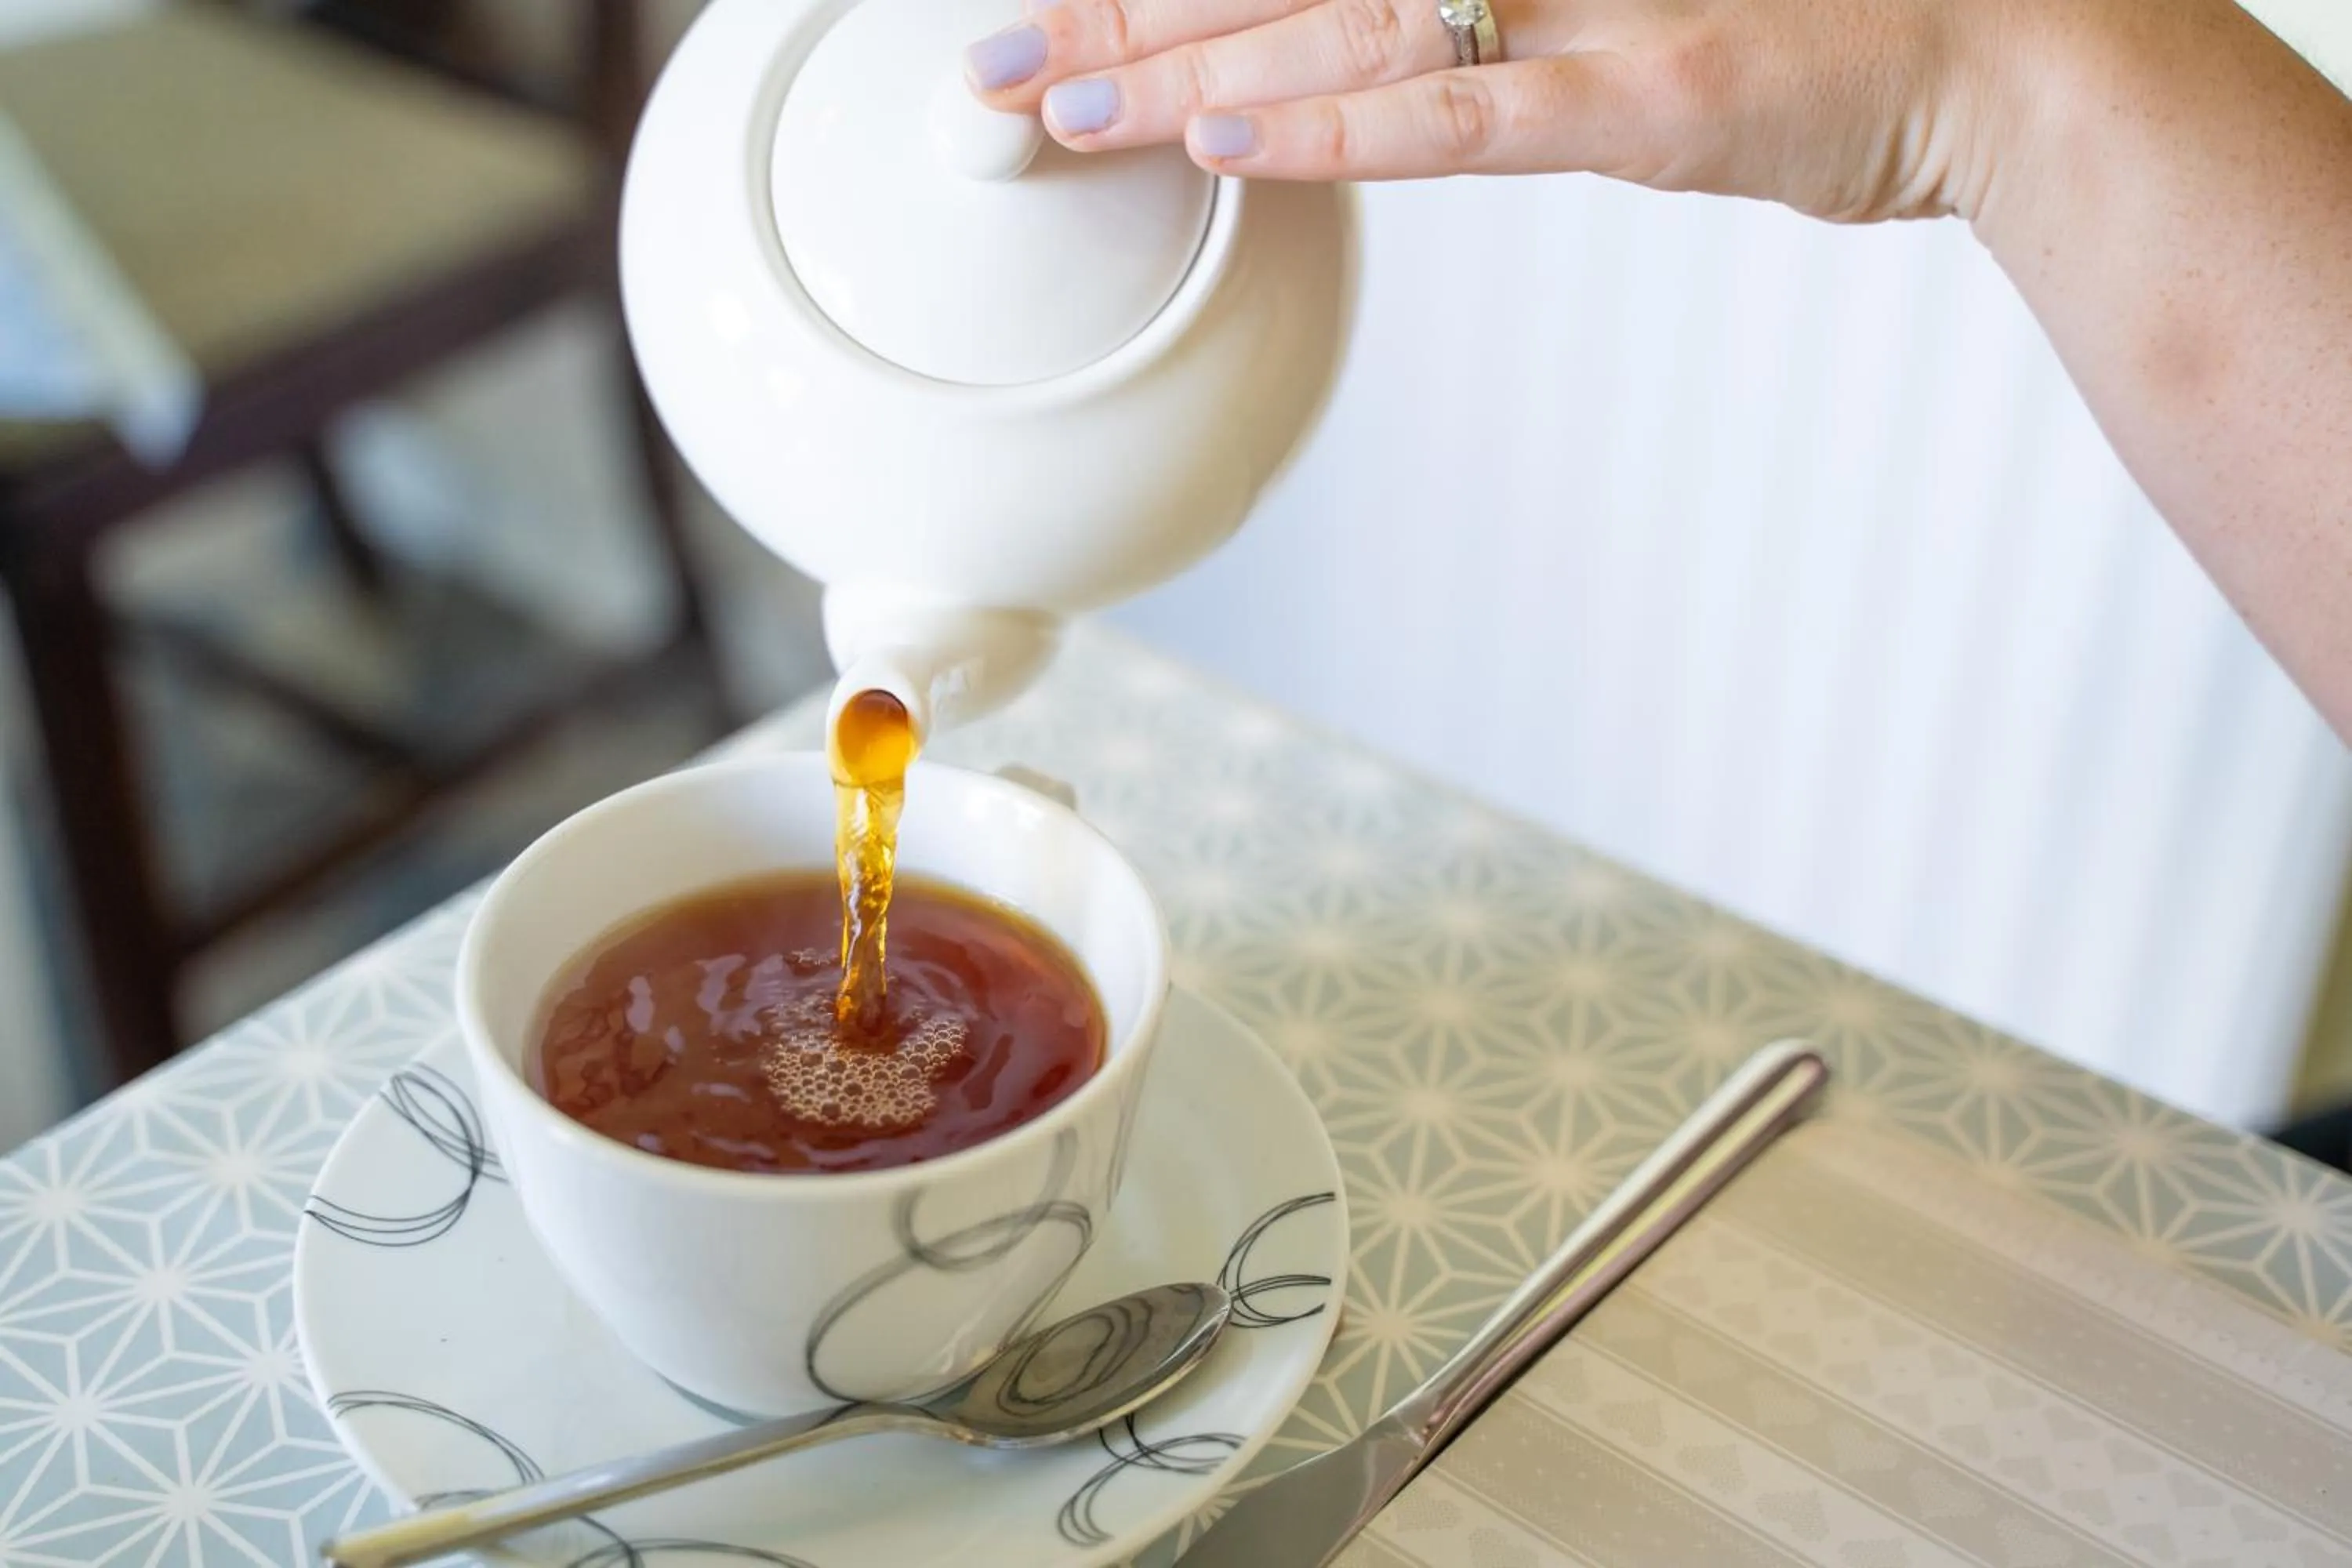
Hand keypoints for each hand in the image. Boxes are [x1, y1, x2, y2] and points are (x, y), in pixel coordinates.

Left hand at [963, 0, 2015, 220]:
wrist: (2006, 49)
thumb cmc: (1818, 16)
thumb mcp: (1625, 1)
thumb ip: (1489, 17)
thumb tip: (1347, 40)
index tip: (1052, 4)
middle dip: (1120, 16)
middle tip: (985, 65)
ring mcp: (1597, 3)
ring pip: (1344, 29)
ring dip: (1186, 72)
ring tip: (1051, 109)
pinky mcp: (1651, 99)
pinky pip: (1470, 113)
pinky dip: (1346, 126)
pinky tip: (1230, 135)